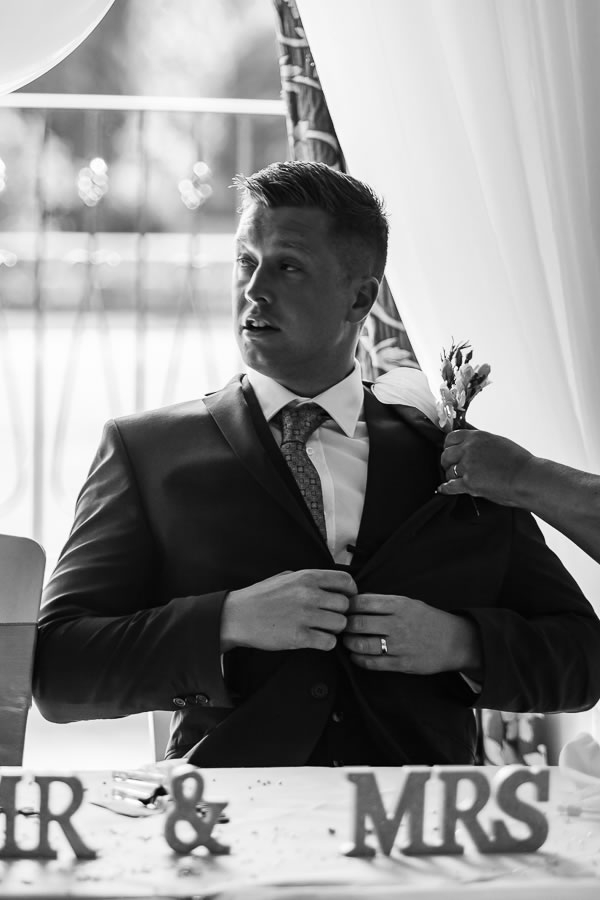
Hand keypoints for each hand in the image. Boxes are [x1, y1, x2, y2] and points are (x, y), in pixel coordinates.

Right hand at [220, 568, 355, 652]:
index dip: (350, 591)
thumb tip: (330, 583)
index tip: (346, 598)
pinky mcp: (299, 637)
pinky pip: (329, 642)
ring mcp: (305, 616)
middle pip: (345, 605)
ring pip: (340, 624)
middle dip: (340, 613)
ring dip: (334, 629)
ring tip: (322, 629)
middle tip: (331, 617)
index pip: (345, 580)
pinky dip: (326, 643)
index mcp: (307, 577)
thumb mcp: (285, 577)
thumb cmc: (260, 597)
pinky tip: (316, 639)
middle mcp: (309, 594)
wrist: (237, 616)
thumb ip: (308, 578)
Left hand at [342, 593, 480, 674]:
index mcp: (399, 605)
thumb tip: (355, 603)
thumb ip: (384, 603)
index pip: (363, 602)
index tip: (344, 609)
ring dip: (349, 643)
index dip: (348, 606)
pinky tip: (356, 656)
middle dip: (345, 625)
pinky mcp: (401, 663)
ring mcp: (399, 645)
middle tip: (341, 626)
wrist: (454, 641)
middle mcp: (397, 624)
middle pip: (359, 623)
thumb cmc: (427, 620)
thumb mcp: (408, 603)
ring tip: (347, 641)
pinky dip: (358, 659)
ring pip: (362, 644)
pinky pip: (372, 663)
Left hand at [438, 429, 533, 505]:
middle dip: (447, 461)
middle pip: (446, 455)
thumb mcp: (498, 442)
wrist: (526, 477)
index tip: (449, 450)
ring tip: (457, 478)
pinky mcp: (469, 483)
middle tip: (450, 465)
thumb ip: (481, 443)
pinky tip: (445, 488)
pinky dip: (446, 488)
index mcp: (476, 437)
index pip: (451, 438)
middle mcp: (469, 450)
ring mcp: (467, 467)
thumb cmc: (519, 462)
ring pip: (448, 471)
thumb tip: (472, 445)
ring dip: (451, 476)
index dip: (448, 446)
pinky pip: (450, 486)